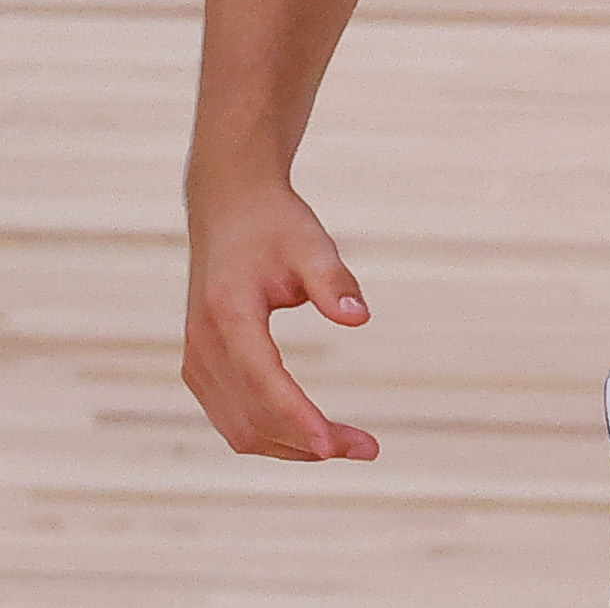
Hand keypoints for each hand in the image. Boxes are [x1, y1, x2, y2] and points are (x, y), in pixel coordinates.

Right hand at [183, 179, 378, 460]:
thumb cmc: (274, 224)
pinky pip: (233, 418)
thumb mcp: (311, 241)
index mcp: (227, 317)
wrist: (228, 207)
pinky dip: (272, 434)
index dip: (297, 420)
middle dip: (308, 443)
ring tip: (350, 445)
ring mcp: (197, 361)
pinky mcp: (201, 367)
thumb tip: (359, 318)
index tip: (334, 446)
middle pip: (252, 419)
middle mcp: (203, 347)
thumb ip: (334, 280)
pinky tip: (312, 434)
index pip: (263, 384)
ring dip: (291, 446)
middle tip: (366, 448)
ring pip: (239, 429)